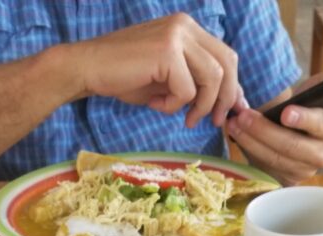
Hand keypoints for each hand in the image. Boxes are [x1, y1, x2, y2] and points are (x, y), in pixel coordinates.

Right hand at [75, 14, 242, 127]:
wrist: (89, 69)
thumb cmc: (126, 77)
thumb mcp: (169, 80)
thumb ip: (197, 83)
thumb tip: (229, 102)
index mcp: (188, 28)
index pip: (226, 56)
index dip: (233, 86)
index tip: (228, 111)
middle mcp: (186, 25)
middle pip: (227, 64)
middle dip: (224, 98)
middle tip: (213, 122)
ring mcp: (177, 35)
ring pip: (212, 78)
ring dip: (200, 106)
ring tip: (183, 118)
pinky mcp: (166, 51)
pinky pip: (187, 90)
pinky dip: (173, 105)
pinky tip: (155, 104)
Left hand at [226, 99, 322, 184]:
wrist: (295, 130)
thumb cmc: (304, 106)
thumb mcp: (314, 91)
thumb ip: (322, 83)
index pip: (321, 125)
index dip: (304, 119)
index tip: (285, 113)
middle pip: (292, 146)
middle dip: (264, 130)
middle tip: (243, 116)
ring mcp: (305, 171)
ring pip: (275, 159)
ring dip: (250, 141)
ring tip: (234, 124)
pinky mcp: (288, 180)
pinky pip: (266, 168)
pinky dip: (249, 151)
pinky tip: (237, 137)